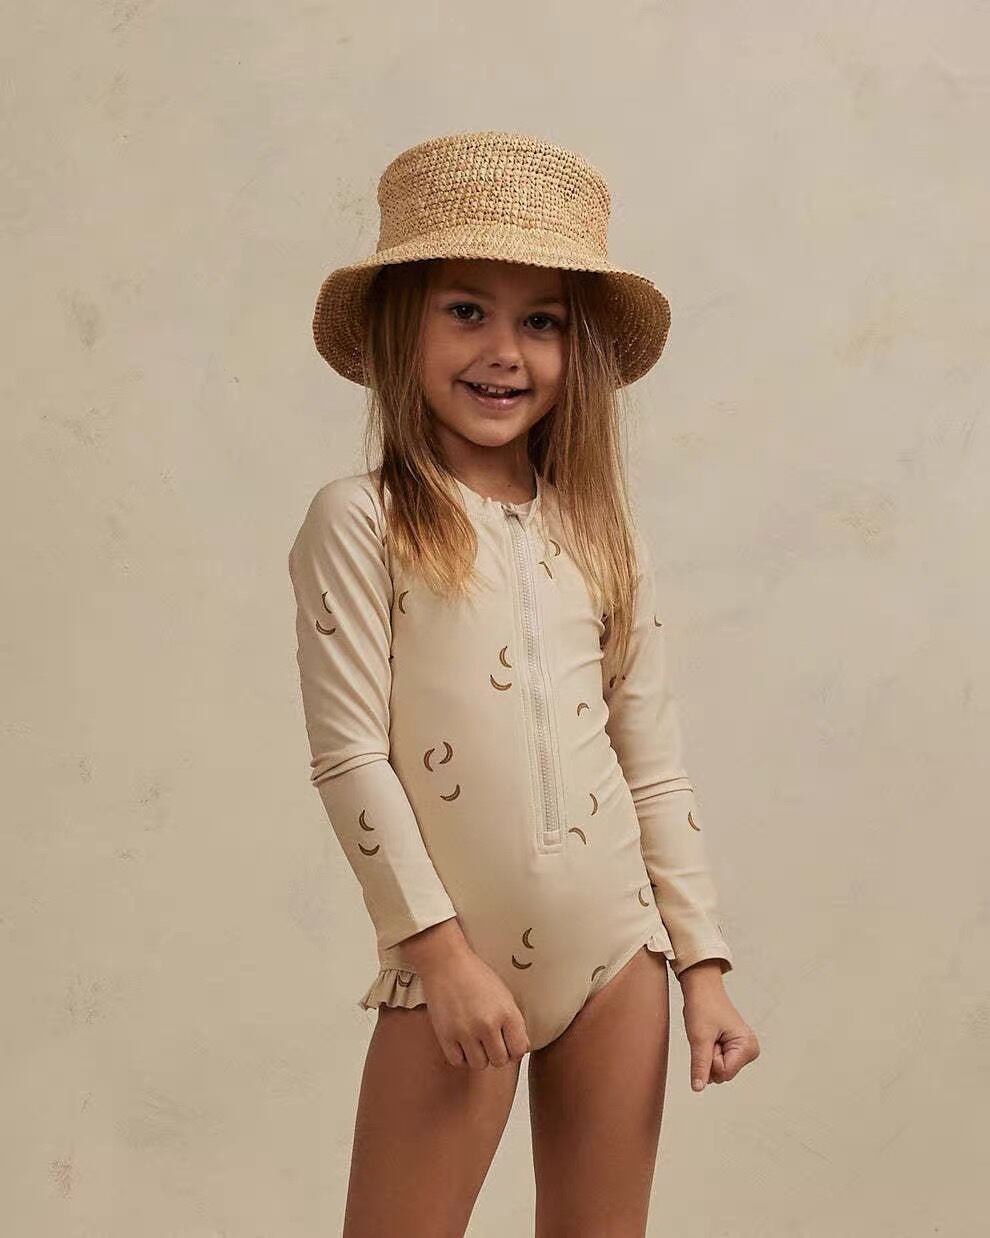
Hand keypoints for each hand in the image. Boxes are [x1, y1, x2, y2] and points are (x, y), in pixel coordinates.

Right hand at [418, 948, 530, 1069]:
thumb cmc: (476, 976)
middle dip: (496, 1053)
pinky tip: (461, 1041)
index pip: (519, 1050)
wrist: (447, 963)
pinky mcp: (446, 1035)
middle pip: (500, 1061)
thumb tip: (519, 1049)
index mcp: (506, 1012)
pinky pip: (458, 1061)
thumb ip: (513, 1022)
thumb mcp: (504, 995)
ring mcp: (466, 1031)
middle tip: (489, 1041)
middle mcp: (488, 1024)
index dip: (513, 1049)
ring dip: (478, 1055)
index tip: (507, 1042)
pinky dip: (460, 1055)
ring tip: (474, 1040)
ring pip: (479, 1064)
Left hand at [678, 961, 759, 1091]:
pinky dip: (709, 1052)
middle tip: (707, 1035)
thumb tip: (698, 1088)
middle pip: (722, 1074)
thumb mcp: (699, 1038)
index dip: (710, 1059)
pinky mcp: (734, 1049)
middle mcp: (750, 1050)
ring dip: (708, 1055)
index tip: (709, 1039)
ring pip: (718, 1070)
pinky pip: (717, 1062)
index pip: (724, 1073)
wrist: (701, 988)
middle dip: (709, 1057)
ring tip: (709, 1034)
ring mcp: (742, 1050)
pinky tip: (711, 1036)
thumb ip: (700, 1065)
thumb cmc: (703, 1006)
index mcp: (748, 1046)